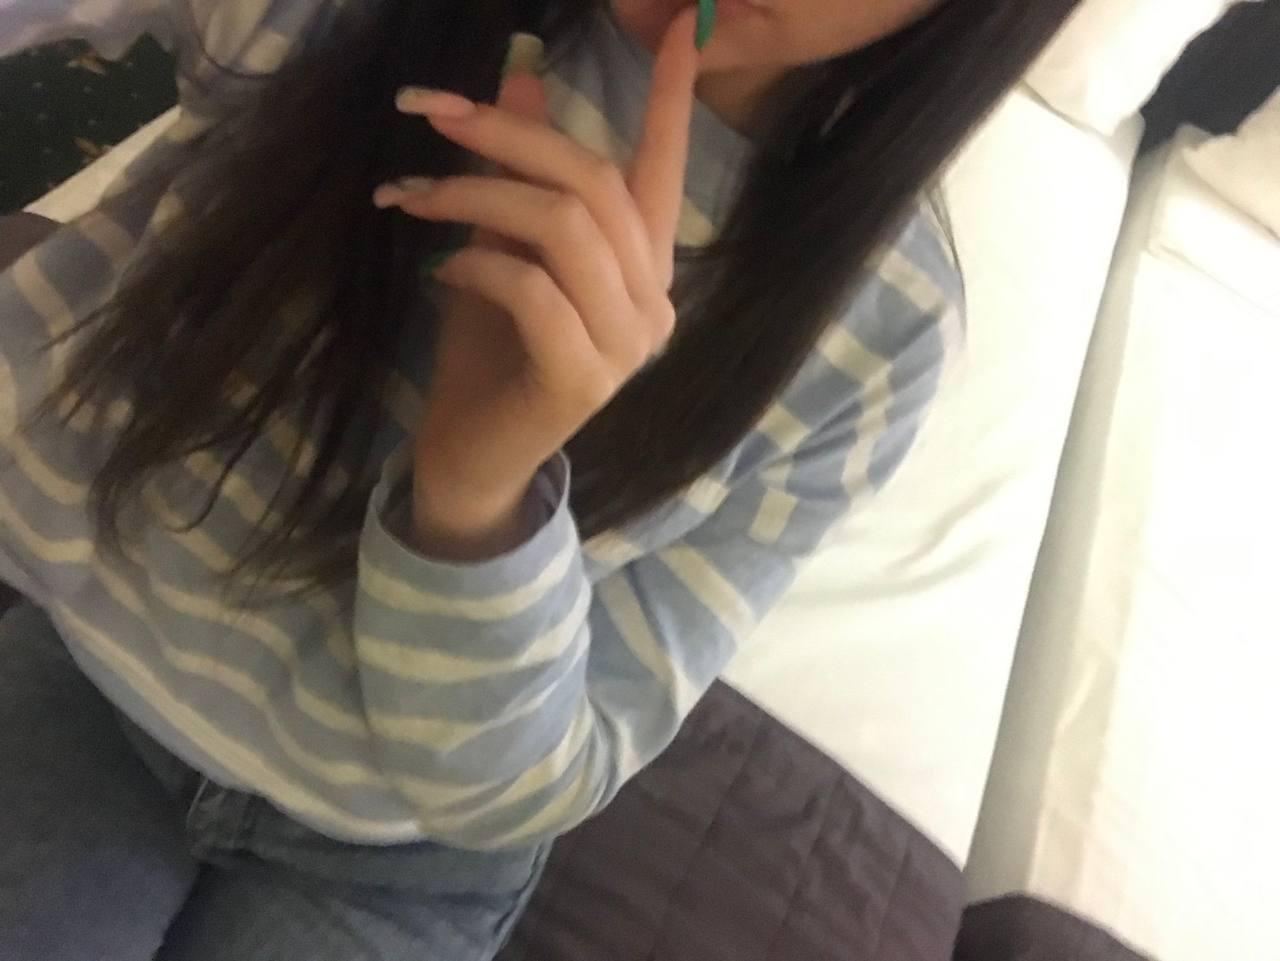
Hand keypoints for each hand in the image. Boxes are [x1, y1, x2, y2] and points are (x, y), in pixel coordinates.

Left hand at [374, 9, 700, 559]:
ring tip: (409, 194)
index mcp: (643, 266)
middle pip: (595, 181)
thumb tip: (521, 81)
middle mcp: (653, 300)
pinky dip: (474, 263)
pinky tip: (438, 270)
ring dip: (474, 194)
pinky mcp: (587, 378)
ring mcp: (628, 344)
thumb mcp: (500, 247)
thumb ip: (520, 176)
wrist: (472, 453)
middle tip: (427, 108)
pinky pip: (532, 288)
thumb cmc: (490, 352)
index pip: (663, 171)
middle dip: (506, 134)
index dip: (670, 101)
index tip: (682, 29)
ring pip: (564, 226)